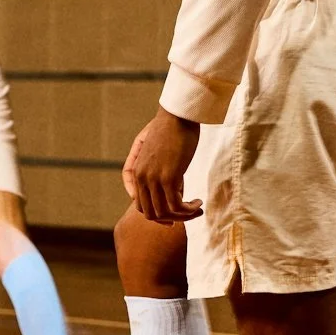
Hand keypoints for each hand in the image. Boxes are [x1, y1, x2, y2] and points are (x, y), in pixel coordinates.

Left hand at [122, 109, 202, 224]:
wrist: (177, 115)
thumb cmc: (170, 128)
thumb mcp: (155, 151)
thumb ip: (156, 169)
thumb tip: (172, 189)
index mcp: (137, 171)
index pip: (138, 204)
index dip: (154, 215)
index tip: (170, 217)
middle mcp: (142, 177)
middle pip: (150, 213)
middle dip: (169, 219)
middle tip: (185, 216)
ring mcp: (153, 179)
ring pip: (164, 212)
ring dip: (183, 216)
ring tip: (197, 210)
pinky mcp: (168, 177)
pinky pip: (176, 205)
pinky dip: (189, 210)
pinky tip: (198, 203)